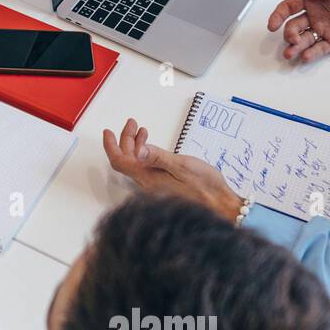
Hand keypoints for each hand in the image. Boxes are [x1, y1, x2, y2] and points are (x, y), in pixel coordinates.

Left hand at [103, 118, 241, 221]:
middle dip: (126, 139)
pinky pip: (146, 168)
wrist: (221, 206)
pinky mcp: (162, 186)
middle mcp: (147, 184)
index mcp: (148, 178)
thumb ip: (158, 157)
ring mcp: (154, 186)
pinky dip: (146, 153)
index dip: (111, 146)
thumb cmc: (205, 187)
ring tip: (142, 130)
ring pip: (136, 163)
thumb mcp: (182, 166)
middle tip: (132, 123)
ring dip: (136, 145)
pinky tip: (153, 147)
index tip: (108, 131)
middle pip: (127, 160)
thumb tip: (137, 150)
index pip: (120, 161)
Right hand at [266, 0, 329, 62]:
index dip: (278, 16)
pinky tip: (306, 57)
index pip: (289, 7)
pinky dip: (310, 54)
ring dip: (295, 47)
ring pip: (303, 39)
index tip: (273, 25)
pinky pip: (318, 49)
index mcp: (315, 0)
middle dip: (289, 34)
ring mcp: (324, 29)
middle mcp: (316, 15)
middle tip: (293, 39)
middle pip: (293, 26)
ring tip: (292, 53)